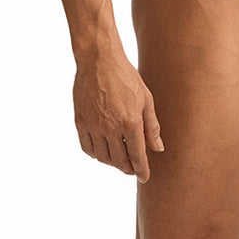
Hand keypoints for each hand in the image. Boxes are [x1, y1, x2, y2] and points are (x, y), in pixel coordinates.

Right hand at [73, 54, 164, 181]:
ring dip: (112, 163)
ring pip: (103, 157)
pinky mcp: (80, 122)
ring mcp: (94, 126)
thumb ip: (152, 126)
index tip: (144, 178)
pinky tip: (102, 150)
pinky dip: (96, 154)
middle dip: (128, 168)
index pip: (137, 156)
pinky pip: (87, 148)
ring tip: (119, 158)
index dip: (142, 170)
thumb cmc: (126, 76)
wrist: (99, 60)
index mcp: (131, 122)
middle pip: (119, 161)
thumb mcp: (145, 98)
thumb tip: (158, 148)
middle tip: (132, 168)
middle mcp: (111, 128)